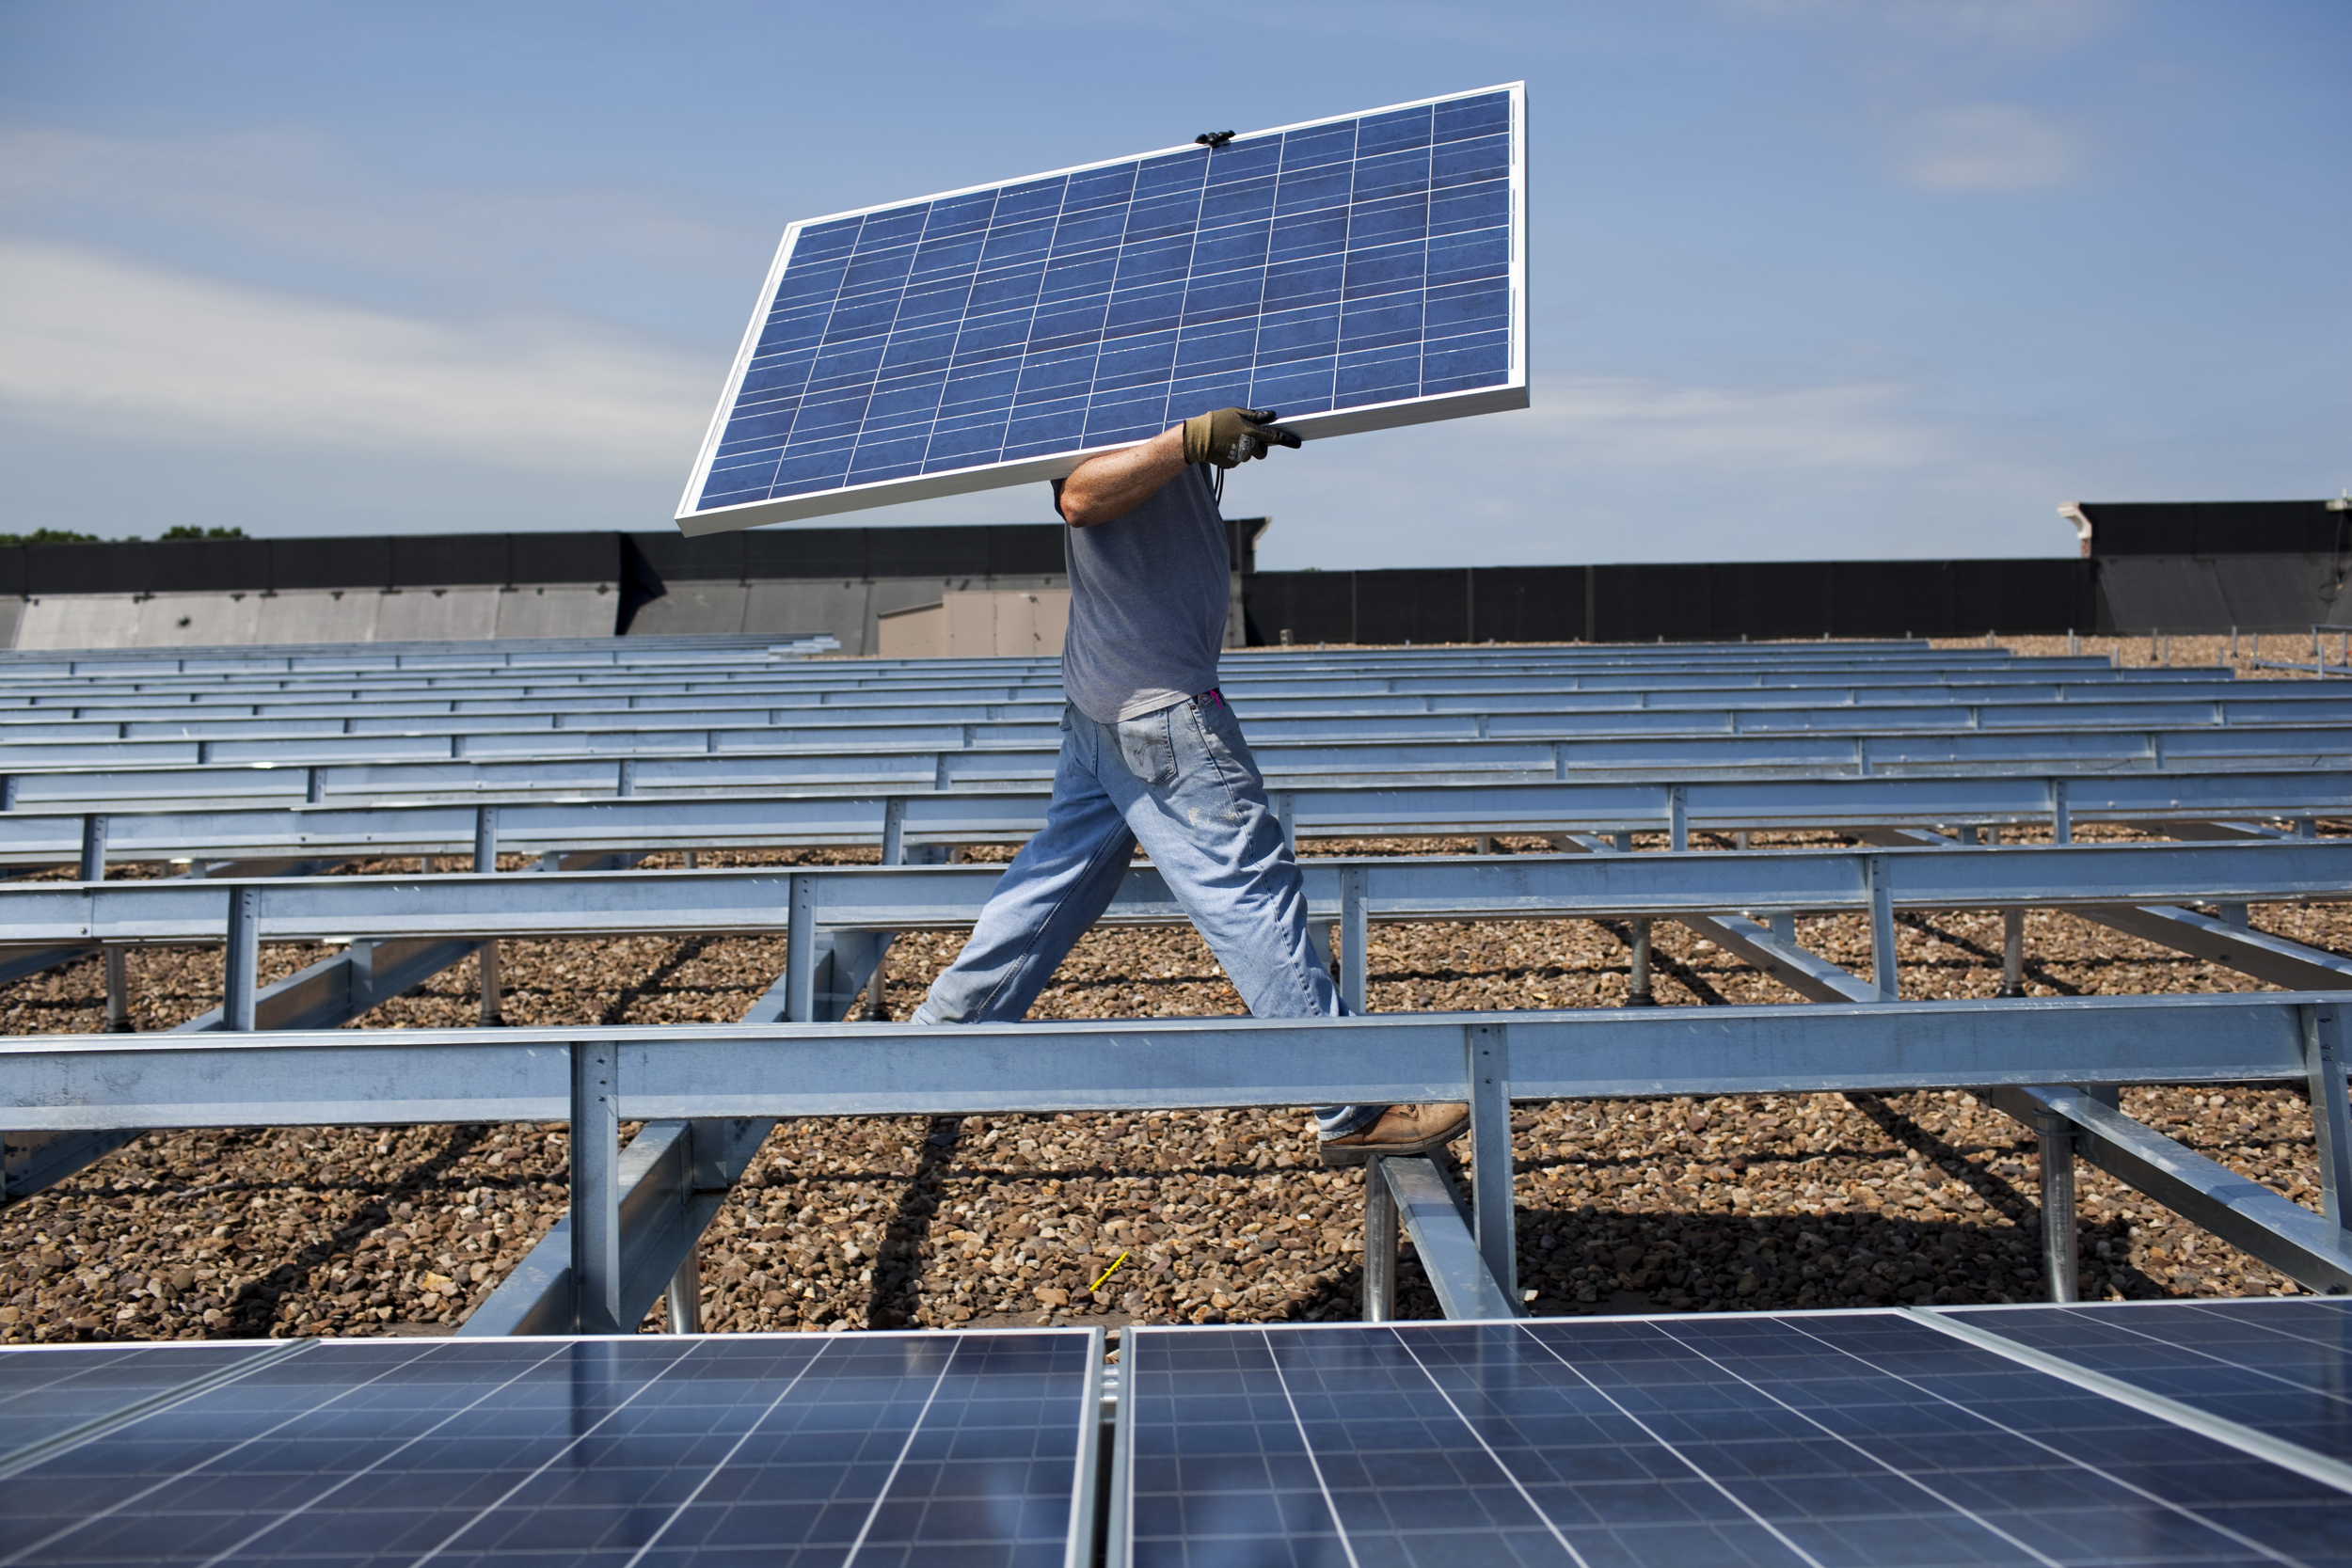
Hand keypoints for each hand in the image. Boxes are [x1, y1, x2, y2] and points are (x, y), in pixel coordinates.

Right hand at [1181, 406, 1302, 468]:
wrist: (1198, 438)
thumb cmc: (1217, 421)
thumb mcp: (1237, 413)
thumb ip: (1256, 416)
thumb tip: (1271, 415)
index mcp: (1252, 432)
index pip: (1275, 437)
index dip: (1288, 440)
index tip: (1297, 444)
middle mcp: (1249, 446)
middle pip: (1263, 452)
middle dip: (1259, 447)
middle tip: (1247, 438)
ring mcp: (1241, 457)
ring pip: (1249, 456)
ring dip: (1244, 449)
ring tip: (1229, 440)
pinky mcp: (1232, 464)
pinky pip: (1237, 460)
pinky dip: (1234, 455)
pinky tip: (1224, 447)